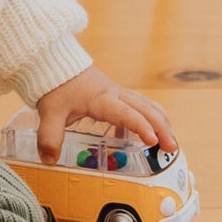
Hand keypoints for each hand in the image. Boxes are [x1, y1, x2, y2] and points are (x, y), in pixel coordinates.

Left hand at [34, 65, 177, 163]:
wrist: (54, 61)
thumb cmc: (56, 85)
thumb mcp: (50, 113)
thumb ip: (49, 137)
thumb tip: (49, 160)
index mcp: (101, 99)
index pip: (125, 112)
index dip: (139, 126)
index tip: (152, 141)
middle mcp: (114, 94)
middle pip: (145, 108)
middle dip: (161, 127)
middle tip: (171, 149)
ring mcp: (117, 93)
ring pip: (146, 105)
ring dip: (160, 122)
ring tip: (170, 144)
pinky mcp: (116, 95)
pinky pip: (139, 105)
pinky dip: (150, 118)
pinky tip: (147, 137)